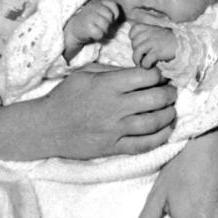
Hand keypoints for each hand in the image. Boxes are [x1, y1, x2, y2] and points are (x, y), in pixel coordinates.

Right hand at [35, 64, 175, 158]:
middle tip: (171, 92)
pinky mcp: (113, 147)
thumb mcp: (85, 73)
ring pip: (153, 122)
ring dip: (168, 115)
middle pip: (155, 99)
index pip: (145, 77)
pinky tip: (165, 130)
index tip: (159, 76)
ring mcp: (114, 129)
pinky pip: (143, 144)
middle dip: (169, 93)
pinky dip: (160, 137)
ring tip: (170, 109)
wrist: (45, 127)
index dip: (158, 75)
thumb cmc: (65, 96)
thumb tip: (139, 71)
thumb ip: (112, 71)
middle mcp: (113, 106)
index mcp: (107, 85)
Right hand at [63, 0, 119, 56]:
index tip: (110, 19)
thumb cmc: (89, 21)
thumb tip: (120, 18)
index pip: (113, 4)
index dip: (115, 13)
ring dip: (104, 31)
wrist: (73, 30)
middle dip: (109, 23)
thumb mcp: (99, 12)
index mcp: (98, 2)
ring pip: (106, 25)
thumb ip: (109, 12)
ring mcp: (89, 16)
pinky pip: (100, 33)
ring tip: (97, 30)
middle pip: (110, 16)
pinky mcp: (87, 27)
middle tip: (101, 26)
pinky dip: (99, 37)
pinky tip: (93, 35)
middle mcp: (93, 7)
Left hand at [129, 22, 177, 68]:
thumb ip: (150, 34)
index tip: (139, 44)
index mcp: (151, 28)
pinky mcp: (158, 52)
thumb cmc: (172, 41)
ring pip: (137, 52)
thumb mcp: (160, 32)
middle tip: (142, 57)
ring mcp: (154, 42)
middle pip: (134, 43)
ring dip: (138, 60)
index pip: (135, 29)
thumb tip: (138, 42)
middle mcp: (151, 34)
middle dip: (136, 52)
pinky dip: (146, 65)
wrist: (186, 45)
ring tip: (143, 64)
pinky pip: (145, 60)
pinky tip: (150, 66)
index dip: (133, 37)